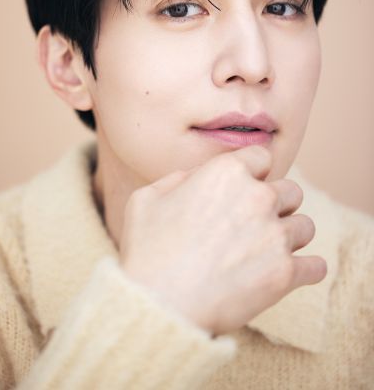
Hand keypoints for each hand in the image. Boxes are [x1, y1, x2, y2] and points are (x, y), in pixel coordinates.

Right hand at [119, 146, 326, 336]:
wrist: (159, 304)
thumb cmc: (148, 251)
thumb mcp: (146, 198)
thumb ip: (178, 178)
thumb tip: (198, 177)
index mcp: (227, 173)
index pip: (261, 157)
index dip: (253, 172)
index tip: (245, 188)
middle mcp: (257, 197)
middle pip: (291, 191)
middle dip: (277, 203)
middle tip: (257, 223)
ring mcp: (274, 235)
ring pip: (305, 226)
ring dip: (290, 235)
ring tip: (269, 250)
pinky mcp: (285, 273)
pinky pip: (316, 266)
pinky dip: (307, 270)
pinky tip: (292, 272)